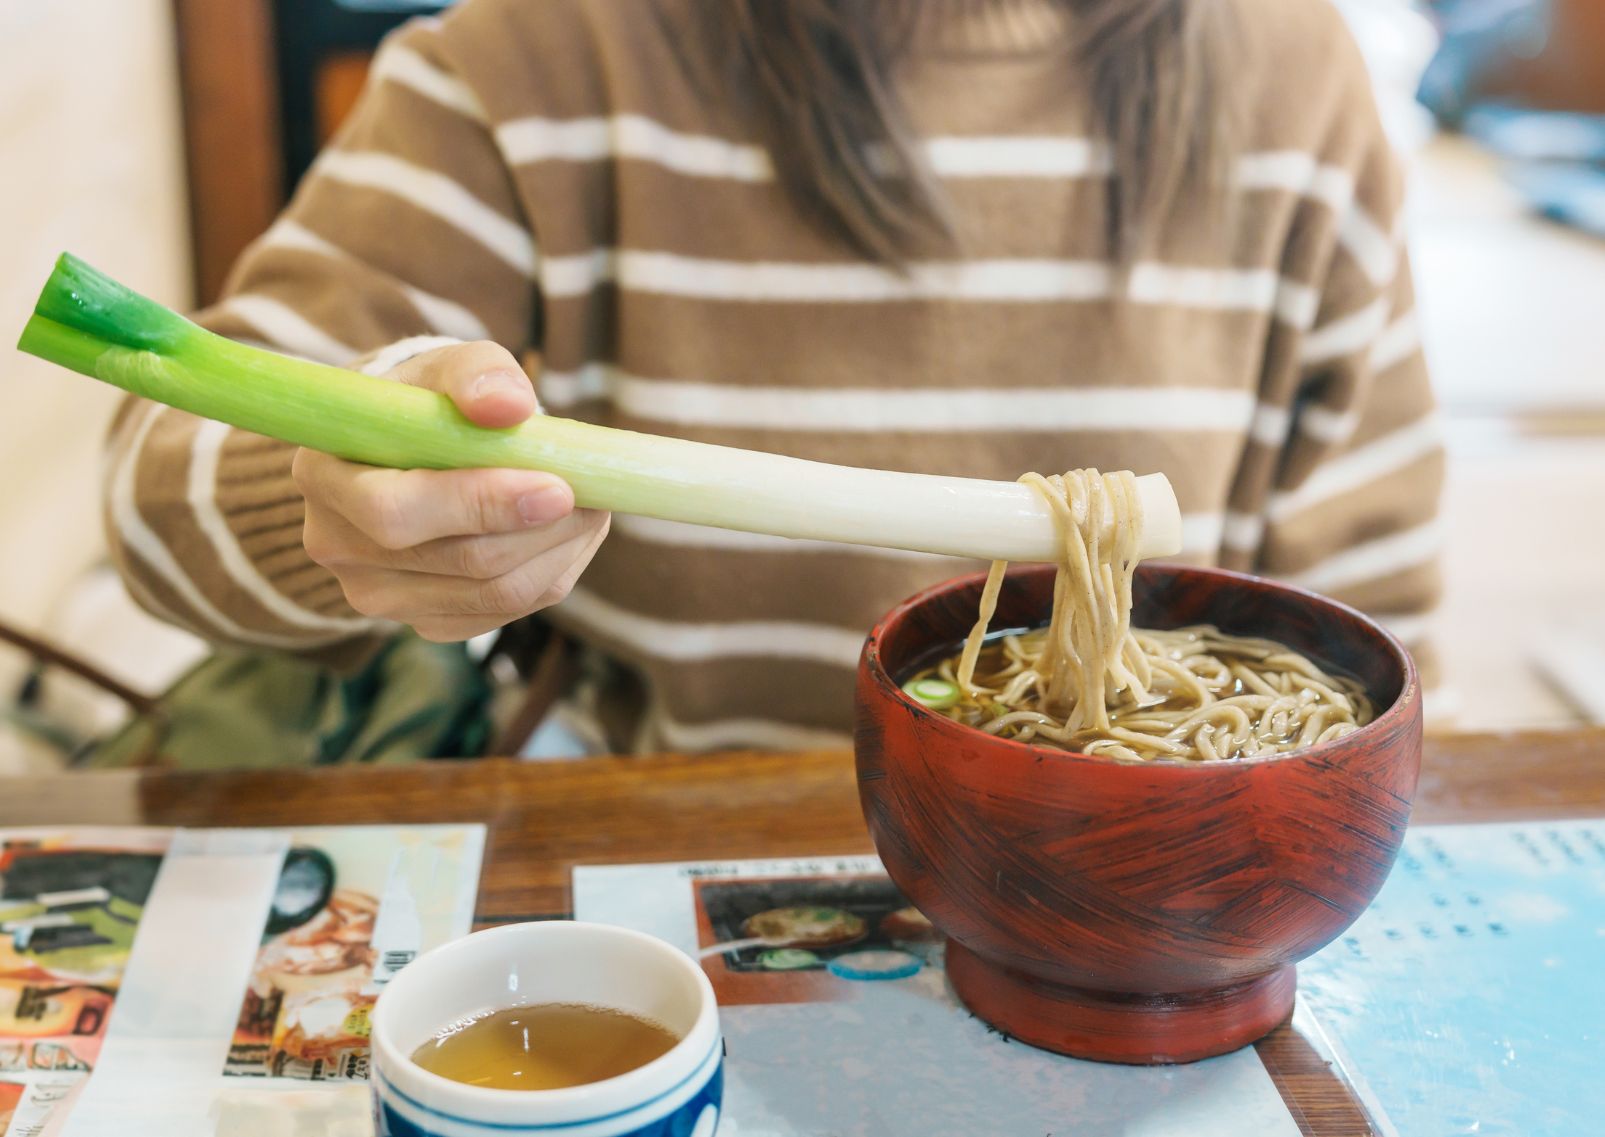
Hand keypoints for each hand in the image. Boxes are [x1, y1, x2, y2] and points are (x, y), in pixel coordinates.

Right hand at [294, 341, 608, 641]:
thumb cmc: (427, 403)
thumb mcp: (445, 368)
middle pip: (460, 560)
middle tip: (595, 495)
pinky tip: (563, 536)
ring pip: (493, 594)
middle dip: (543, 530)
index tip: (557, 486)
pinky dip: (550, 574)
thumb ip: (476, 373)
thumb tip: (509, 405)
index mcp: (325, 477)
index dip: (482, 503)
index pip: (397, 513)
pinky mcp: (423, 621)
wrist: (407, 450)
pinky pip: (503, 614)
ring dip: (559, 552)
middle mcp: (339, 546)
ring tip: (591, 508)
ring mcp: (378, 594)